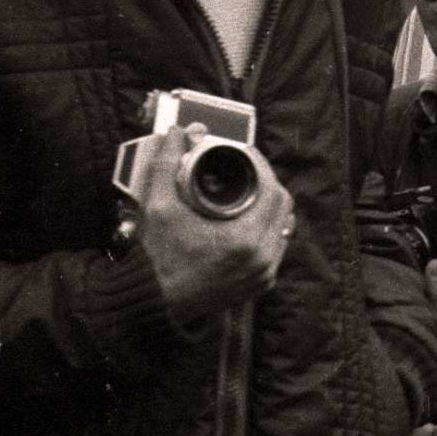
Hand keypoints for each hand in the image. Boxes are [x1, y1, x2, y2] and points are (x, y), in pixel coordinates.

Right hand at [133, 125, 292, 323]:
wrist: (153, 303)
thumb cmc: (155, 258)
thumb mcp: (158, 207)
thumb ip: (166, 165)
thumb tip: (176, 133)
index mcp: (245, 239)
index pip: (273, 191)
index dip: (262, 166)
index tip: (246, 153)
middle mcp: (262, 258)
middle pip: (283, 207)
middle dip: (267, 183)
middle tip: (247, 168)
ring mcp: (264, 273)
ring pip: (283, 228)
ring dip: (270, 206)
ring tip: (248, 189)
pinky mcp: (262, 283)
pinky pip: (277, 247)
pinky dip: (268, 230)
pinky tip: (250, 218)